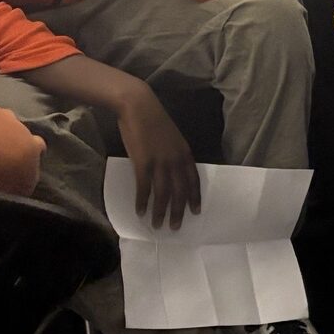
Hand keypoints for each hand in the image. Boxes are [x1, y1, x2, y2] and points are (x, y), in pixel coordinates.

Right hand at [116, 83, 200, 231]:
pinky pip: (144, 188)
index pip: (194, 180)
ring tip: (157, 225)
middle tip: (175, 227)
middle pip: (180, 191)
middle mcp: (175, 160)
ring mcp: (160, 163)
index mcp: (185, 153)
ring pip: (163, 194)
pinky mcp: (143, 163)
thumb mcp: (172, 137)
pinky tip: (140, 212)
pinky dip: (142, 202)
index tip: (195, 211)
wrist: (138, 106)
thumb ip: (174, 153)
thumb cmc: (153, 119)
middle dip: (178, 211)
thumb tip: (172, 170)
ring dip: (160, 212)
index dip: (194, 197)